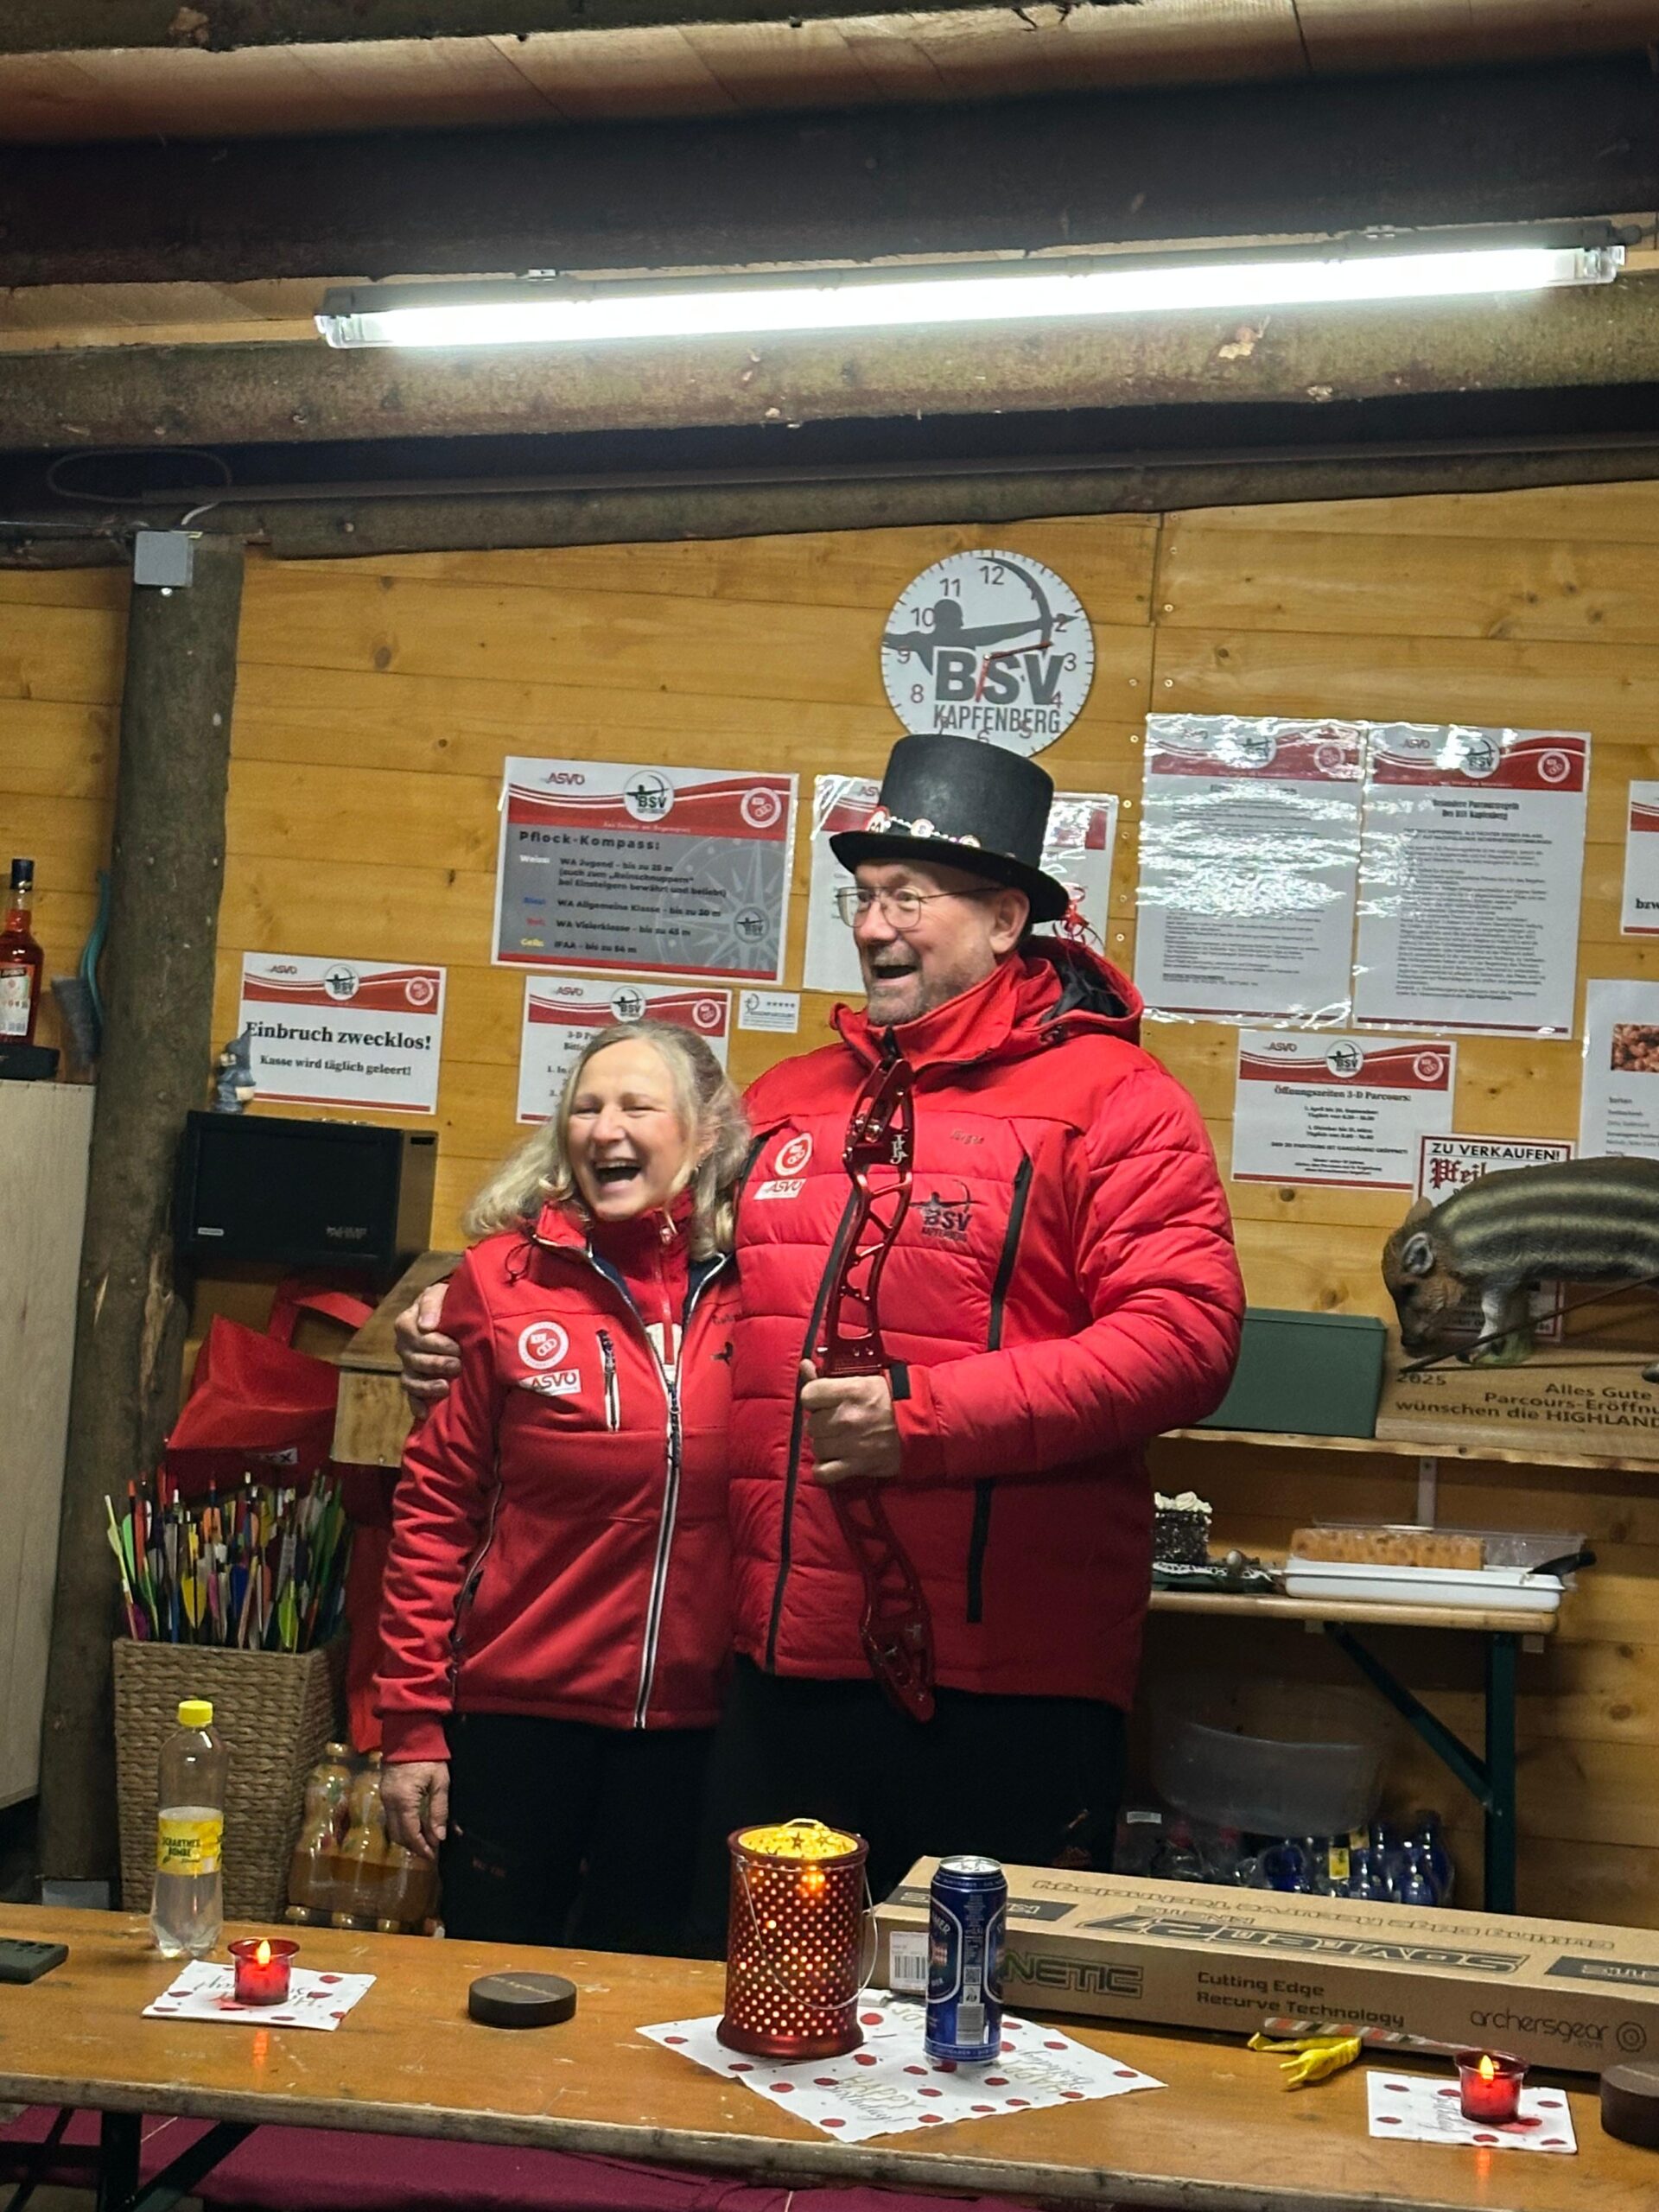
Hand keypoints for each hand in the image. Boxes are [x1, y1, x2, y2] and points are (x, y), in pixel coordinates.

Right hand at [381, 1759, 448, 1859]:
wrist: (408, 1733)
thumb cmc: (429, 1756)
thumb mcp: (440, 1782)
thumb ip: (439, 1810)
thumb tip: (439, 1837)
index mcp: (404, 1801)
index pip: (410, 1834)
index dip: (421, 1848)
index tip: (433, 1857)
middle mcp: (389, 1803)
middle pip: (398, 1835)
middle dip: (414, 1846)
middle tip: (430, 1852)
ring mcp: (384, 1798)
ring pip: (392, 1828)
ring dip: (408, 1837)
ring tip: (425, 1840)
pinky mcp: (384, 1792)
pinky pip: (391, 1817)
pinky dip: (403, 1826)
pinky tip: (416, 1825)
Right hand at [396, 1281, 459, 1408]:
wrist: (450, 1311)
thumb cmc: (445, 1301)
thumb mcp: (438, 1293)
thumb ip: (431, 1304)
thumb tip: (427, 1325)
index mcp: (406, 1323)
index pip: (416, 1337)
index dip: (437, 1344)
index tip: (458, 1347)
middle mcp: (403, 1346)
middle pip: (414, 1359)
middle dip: (437, 1364)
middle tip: (458, 1365)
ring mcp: (407, 1365)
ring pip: (410, 1379)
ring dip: (427, 1386)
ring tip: (446, 1387)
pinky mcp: (414, 1379)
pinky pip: (410, 1395)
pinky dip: (416, 1404)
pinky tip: (426, 1413)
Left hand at [799, 1360, 900, 1485]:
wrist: (925, 1424)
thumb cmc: (895, 1398)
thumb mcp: (864, 1379)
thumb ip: (830, 1376)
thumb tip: (804, 1365)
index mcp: (850, 1391)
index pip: (809, 1395)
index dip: (814, 1398)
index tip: (823, 1401)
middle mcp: (846, 1417)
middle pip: (812, 1424)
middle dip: (822, 1423)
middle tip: (836, 1421)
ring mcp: (851, 1443)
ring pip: (817, 1447)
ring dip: (825, 1444)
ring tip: (839, 1440)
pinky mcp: (857, 1465)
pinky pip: (824, 1472)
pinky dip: (824, 1469)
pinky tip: (832, 1461)